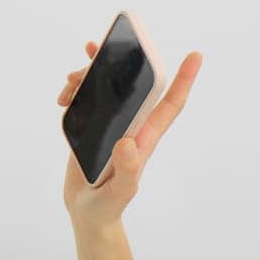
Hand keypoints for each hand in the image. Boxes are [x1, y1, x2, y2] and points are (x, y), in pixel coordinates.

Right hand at [59, 40, 202, 230]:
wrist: (88, 212)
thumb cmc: (109, 205)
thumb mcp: (120, 192)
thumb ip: (127, 170)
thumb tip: (128, 143)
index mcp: (145, 138)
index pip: (169, 105)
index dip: (184, 80)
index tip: (195, 55)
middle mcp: (132, 126)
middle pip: (135, 84)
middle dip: (122, 61)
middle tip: (99, 46)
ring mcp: (113, 124)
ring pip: (107, 87)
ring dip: (90, 75)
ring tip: (71, 80)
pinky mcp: (93, 126)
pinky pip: (88, 97)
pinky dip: (75, 90)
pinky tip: (64, 97)